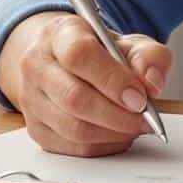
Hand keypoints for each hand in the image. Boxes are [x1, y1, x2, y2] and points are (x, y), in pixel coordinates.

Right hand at [0, 11, 173, 156]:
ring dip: (112, 133)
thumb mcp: (130, 42)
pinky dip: (102, 146)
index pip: (79, 55)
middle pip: (74, 98)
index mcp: (60, 34)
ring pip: (72, 128)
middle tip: (145, 118)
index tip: (140, 97)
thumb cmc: (100, 52)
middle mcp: (37, 65)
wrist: (66, 62)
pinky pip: (71, 148)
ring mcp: (31, 99)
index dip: (112, 79)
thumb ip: (149, 56)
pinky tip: (120, 135)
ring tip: (136, 127)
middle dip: (117, 114)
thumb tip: (152, 82)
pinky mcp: (35, 129)